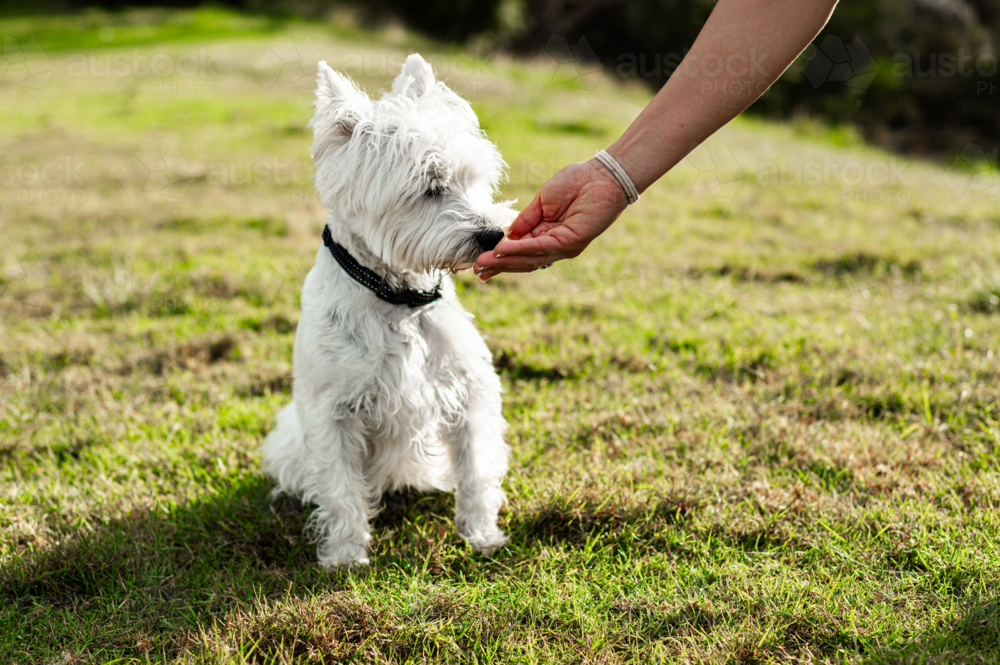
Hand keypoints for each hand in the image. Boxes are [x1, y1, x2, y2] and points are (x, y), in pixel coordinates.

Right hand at [473, 159, 628, 280]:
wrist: (602, 175)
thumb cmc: (576, 183)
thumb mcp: (542, 201)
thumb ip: (525, 220)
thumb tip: (507, 235)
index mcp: (547, 235)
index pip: (520, 252)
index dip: (500, 259)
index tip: (480, 264)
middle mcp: (555, 245)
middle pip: (523, 261)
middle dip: (499, 266)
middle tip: (477, 271)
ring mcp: (564, 246)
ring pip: (529, 258)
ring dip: (505, 261)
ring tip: (483, 263)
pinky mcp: (570, 242)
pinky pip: (540, 247)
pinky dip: (520, 249)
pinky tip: (502, 250)